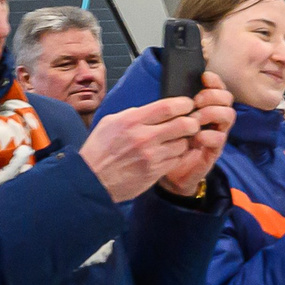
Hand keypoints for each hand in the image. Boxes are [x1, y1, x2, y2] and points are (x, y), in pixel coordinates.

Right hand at [80, 98, 204, 200]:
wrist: (91, 180)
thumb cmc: (99, 150)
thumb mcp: (110, 123)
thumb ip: (133, 114)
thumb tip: (154, 110)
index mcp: (132, 121)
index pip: (168, 107)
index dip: (184, 104)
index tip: (187, 104)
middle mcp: (144, 138)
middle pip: (183, 125)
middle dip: (192, 122)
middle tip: (192, 122)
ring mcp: (151, 157)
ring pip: (183, 144)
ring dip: (184, 141)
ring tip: (177, 140)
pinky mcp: (154, 173)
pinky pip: (176, 160)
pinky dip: (176, 156)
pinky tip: (168, 154)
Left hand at [159, 73, 234, 197]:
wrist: (169, 172)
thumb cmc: (169, 142)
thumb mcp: (170, 120)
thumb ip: (175, 105)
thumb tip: (172, 85)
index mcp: (205, 107)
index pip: (217, 88)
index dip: (214, 81)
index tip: (204, 77)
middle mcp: (214, 119)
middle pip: (227, 98)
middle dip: (212, 96)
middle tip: (196, 102)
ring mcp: (216, 134)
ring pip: (228, 115)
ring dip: (212, 113)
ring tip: (195, 120)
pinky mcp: (214, 151)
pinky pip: (220, 138)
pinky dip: (208, 135)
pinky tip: (196, 138)